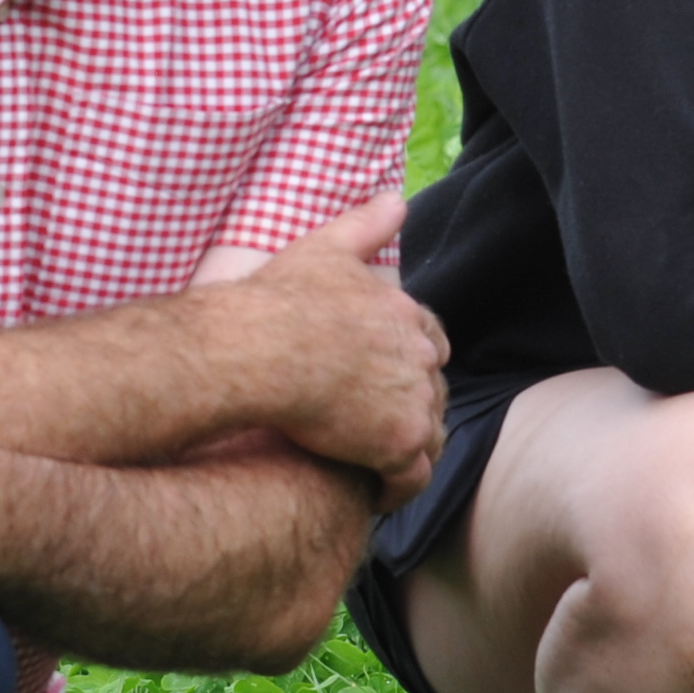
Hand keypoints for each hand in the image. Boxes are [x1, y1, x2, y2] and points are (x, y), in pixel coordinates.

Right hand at [218, 195, 449, 503]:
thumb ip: (365, 226)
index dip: (414, 360)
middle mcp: (421, 358)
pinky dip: (397, 488)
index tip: (394, 375)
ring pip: (428, 436)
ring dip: (408, 451)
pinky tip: (376, 494)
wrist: (260, 350)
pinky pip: (410, 478)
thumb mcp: (326, 250)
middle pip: (433, 391)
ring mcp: (414, 403)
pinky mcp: (397, 445)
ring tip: (380, 466)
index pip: (432, 341)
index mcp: (406, 314)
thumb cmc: (281, 300)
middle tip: (381, 427)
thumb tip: (398, 198)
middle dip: (413, 408)